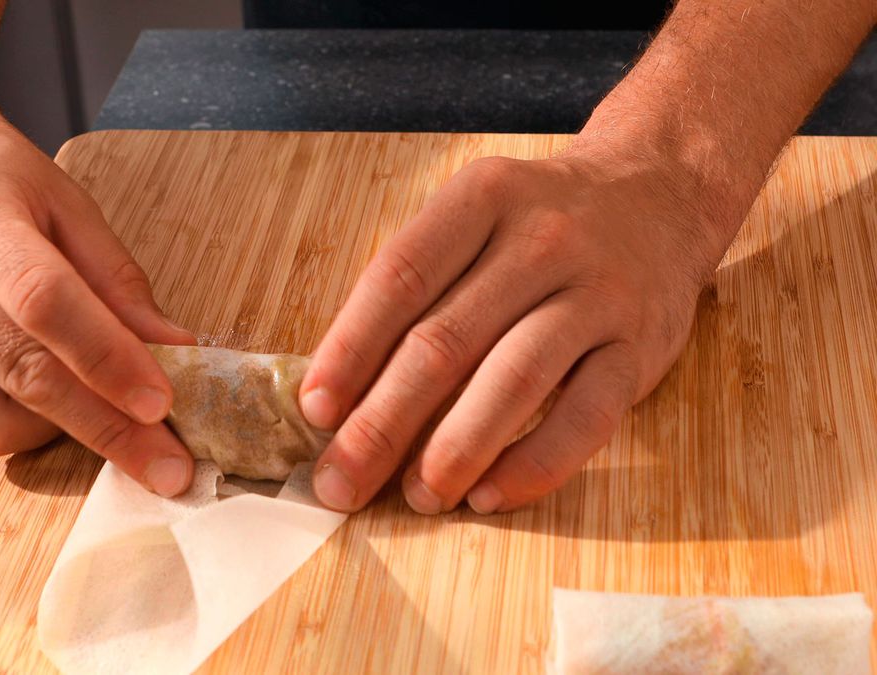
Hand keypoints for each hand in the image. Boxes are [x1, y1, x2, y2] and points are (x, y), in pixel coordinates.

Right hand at [0, 101, 196, 495]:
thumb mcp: (67, 203)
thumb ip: (118, 280)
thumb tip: (174, 351)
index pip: (45, 302)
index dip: (109, 359)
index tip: (163, 405)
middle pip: (23, 374)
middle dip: (107, 430)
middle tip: (169, 468)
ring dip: (55, 431)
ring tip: (89, 402)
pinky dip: (8, 419)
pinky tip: (25, 383)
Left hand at [299, 141, 733, 513]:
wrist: (659, 196)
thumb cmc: (536, 225)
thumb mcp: (474, 218)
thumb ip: (416, 287)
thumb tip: (341, 389)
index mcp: (481, 198)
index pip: (400, 277)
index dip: (350, 349)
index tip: (315, 410)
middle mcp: (542, 239)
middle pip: (447, 340)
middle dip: (383, 422)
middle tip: (342, 482)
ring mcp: (597, 293)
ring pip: (515, 379)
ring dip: (455, 448)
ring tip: (414, 496)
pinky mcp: (641, 348)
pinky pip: (587, 418)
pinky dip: (535, 463)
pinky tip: (488, 495)